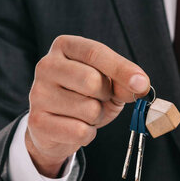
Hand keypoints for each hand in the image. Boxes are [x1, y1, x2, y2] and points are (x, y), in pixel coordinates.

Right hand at [26, 35, 149, 176]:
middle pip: (92, 81)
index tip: (142, 84)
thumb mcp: (110, 85)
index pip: (95, 52)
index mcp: (65, 47)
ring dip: (97, 117)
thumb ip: (124, 81)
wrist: (56, 127)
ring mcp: (38, 93)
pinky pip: (79, 131)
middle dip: (106, 96)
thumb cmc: (86, 98)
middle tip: (101, 100)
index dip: (122, 69)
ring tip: (85, 115)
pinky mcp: (37, 121)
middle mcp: (46, 65)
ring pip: (88, 109)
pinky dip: (88, 134)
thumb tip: (140, 85)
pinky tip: (76, 128)